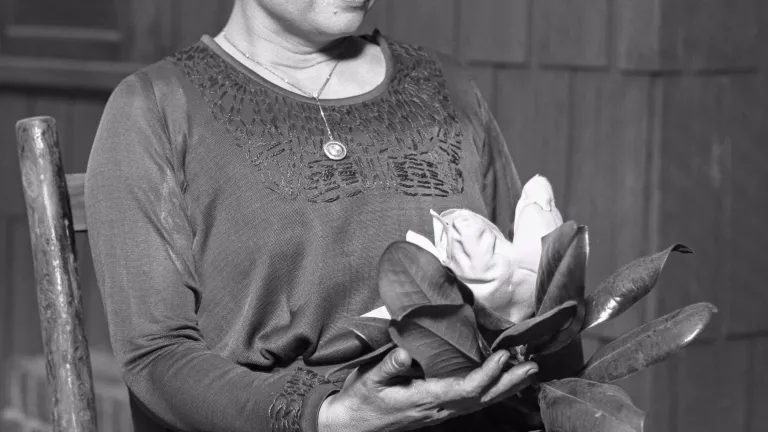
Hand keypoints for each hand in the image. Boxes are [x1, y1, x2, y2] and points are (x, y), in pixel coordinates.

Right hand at [318, 347, 537, 431]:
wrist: (352, 426)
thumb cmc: (361, 400)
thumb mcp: (369, 380)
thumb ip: (388, 367)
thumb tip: (405, 353)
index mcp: (424, 399)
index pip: (464, 388)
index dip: (487, 374)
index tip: (503, 355)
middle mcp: (438, 409)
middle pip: (482, 398)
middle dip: (509, 383)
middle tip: (532, 366)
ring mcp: (441, 413)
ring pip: (481, 403)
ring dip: (506, 388)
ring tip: (528, 372)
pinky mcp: (440, 411)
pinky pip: (473, 403)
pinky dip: (493, 392)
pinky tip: (503, 384)